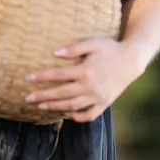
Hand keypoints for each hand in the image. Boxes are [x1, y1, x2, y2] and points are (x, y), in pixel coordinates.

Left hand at [24, 38, 140, 122]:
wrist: (132, 60)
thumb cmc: (110, 48)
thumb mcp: (93, 43)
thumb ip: (74, 48)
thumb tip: (55, 53)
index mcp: (85, 71)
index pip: (58, 75)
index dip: (41, 77)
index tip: (27, 78)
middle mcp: (90, 86)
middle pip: (61, 93)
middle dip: (43, 96)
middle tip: (27, 98)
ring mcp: (98, 97)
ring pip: (72, 106)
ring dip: (55, 107)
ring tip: (41, 106)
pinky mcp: (105, 103)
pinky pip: (90, 115)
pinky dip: (78, 117)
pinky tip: (67, 115)